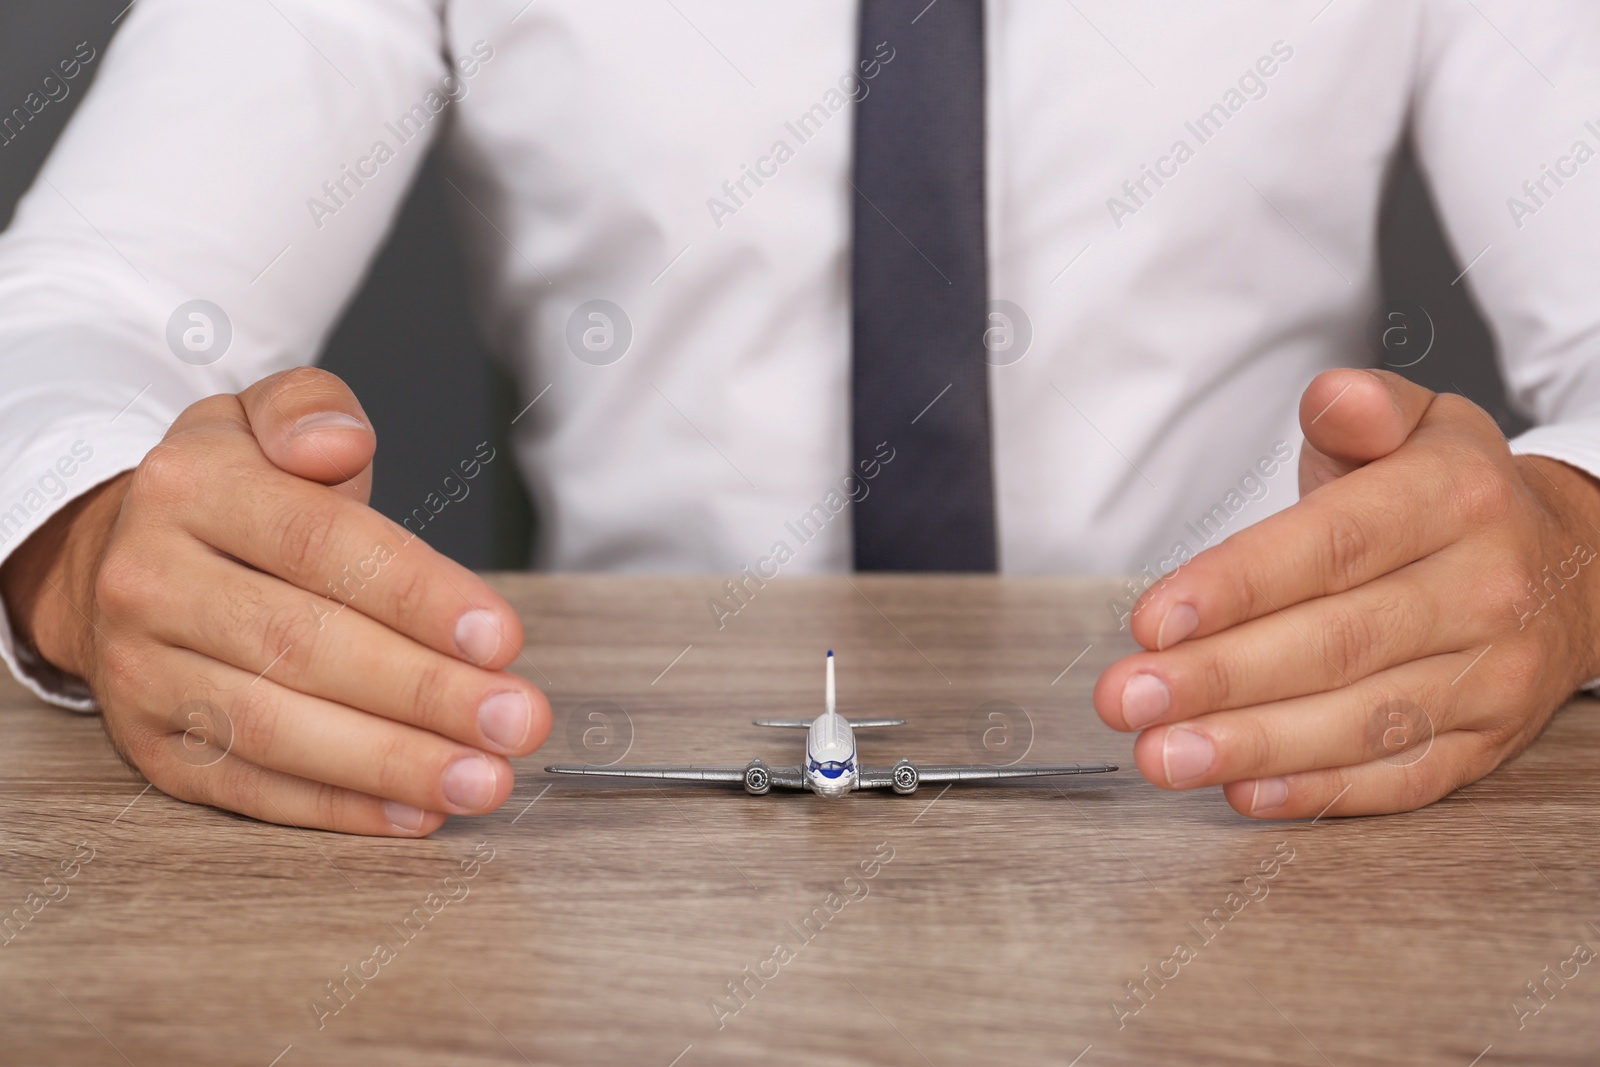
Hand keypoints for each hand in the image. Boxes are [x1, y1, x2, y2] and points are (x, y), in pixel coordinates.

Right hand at [0, 368, 550, 835]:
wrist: (112, 562)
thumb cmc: (231, 495)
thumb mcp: (261, 419)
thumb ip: (309, 409)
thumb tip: (338, 443)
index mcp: (189, 488)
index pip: (321, 544)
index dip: (419, 596)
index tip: (503, 638)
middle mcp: (151, 581)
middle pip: (305, 645)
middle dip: (426, 692)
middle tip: (518, 720)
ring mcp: (142, 672)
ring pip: (277, 728)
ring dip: (392, 763)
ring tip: (484, 779)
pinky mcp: (151, 746)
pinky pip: (250, 787)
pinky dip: (339, 808)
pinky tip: (417, 813)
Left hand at [1093, 369, 1599, 817]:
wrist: (1578, 567)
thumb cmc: (1457, 498)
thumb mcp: (1422, 424)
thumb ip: (1363, 409)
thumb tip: (1332, 398)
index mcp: (1454, 500)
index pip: (1332, 547)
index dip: (1235, 587)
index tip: (1153, 620)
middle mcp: (1482, 590)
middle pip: (1335, 644)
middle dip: (1218, 677)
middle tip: (1128, 697)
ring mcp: (1491, 674)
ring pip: (1362, 721)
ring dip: (1252, 745)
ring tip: (1163, 753)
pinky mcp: (1491, 741)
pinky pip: (1402, 778)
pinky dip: (1318, 793)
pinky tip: (1243, 792)